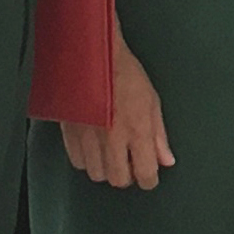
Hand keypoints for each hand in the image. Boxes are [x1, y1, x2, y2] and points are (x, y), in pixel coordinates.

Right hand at [62, 33, 172, 189]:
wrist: (89, 54)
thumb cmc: (122, 71)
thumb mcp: (151, 100)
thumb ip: (159, 135)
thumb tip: (166, 159)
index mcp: (137, 130)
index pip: (145, 174)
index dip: (149, 179)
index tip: (149, 175)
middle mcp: (112, 139)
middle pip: (119, 180)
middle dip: (127, 175)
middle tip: (130, 162)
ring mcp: (88, 138)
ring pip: (96, 174)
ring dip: (106, 168)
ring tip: (111, 152)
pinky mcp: (68, 133)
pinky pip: (77, 161)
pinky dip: (87, 158)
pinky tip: (94, 145)